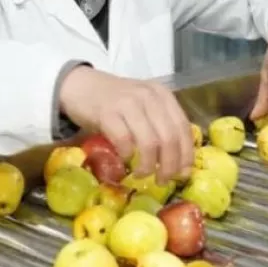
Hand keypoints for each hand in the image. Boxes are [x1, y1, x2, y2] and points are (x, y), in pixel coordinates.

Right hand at [58, 66, 193, 182]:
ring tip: (142, 174)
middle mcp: (149, 97)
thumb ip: (161, 127)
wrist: (82, 86)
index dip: (185, 154)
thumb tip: (179, 165)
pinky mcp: (107, 112)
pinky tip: (125, 159)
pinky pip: (124, 140)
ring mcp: (128, 103)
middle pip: (169, 137)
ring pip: (149, 142)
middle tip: (162, 180)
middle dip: (169, 165)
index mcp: (162, 95)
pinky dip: (127, 154)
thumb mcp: (144, 107)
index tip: (183, 174)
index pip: (183, 127)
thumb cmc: (116, 102)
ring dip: (148, 165)